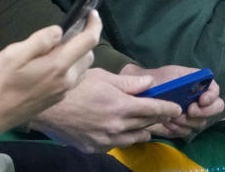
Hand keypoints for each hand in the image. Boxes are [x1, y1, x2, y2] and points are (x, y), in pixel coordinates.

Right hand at [0, 12, 101, 150]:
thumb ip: (40, 40)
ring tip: (57, 49)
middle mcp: (66, 81)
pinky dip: (70, 68)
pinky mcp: (56, 100)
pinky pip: (73, 79)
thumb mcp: (14, 54)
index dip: (94, 24)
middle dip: (83, 40)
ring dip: (77, 55)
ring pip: (82, 68)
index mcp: (58, 66)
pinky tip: (51, 66)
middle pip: (88, 55)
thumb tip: (60, 31)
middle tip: (66, 32)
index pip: (88, 41)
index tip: (92, 13)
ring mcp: (62, 92)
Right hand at [30, 63, 182, 151]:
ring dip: (142, 130)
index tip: (177, 108)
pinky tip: (121, 130)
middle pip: (146, 124)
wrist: (46, 109)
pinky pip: (116, 145)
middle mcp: (117, 126)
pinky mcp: (94, 149)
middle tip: (162, 113)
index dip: (168, 109)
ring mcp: (105, 140)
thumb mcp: (103, 77)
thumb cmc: (74, 87)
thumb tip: (150, 83)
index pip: (154, 109)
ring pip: (134, 138)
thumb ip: (129, 83)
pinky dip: (123, 137)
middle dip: (156, 118)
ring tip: (144, 123)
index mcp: (121, 106)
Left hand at [122, 65, 224, 138]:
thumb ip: (187, 77)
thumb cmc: (159, 80)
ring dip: (186, 121)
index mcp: (200, 85)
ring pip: (200, 123)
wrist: (144, 93)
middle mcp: (201, 101)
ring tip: (171, 116)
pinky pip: (185, 132)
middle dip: (204, 112)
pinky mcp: (183, 127)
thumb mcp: (171, 73)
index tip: (201, 100)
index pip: (215, 91)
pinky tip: (166, 123)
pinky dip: (176, 129)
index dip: (211, 96)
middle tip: (189, 111)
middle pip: (215, 109)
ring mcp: (193, 115)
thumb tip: (191, 82)